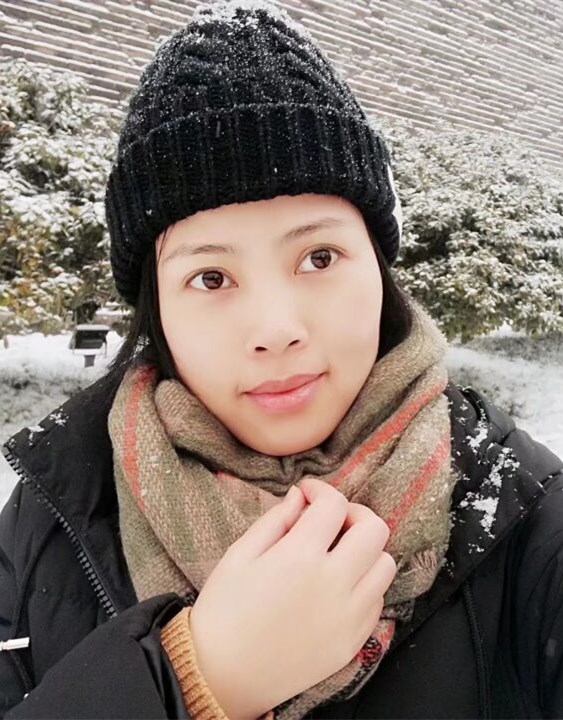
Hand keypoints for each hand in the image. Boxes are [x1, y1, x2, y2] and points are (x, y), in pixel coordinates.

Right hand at [189, 477, 395, 719]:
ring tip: (338, 554)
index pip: (334, 505)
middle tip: (330, 521)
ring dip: (366, 551)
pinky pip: (377, 602)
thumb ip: (275, 519)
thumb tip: (300, 497)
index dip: (321, 490)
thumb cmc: (223, 611)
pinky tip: (338, 586)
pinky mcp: (353, 643)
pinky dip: (365, 585)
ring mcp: (348, 617)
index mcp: (300, 557)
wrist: (222, 676)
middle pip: (375, 530)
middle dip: (354, 514)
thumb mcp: (239, 554)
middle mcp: (333, 584)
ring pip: (385, 565)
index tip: (307, 494)